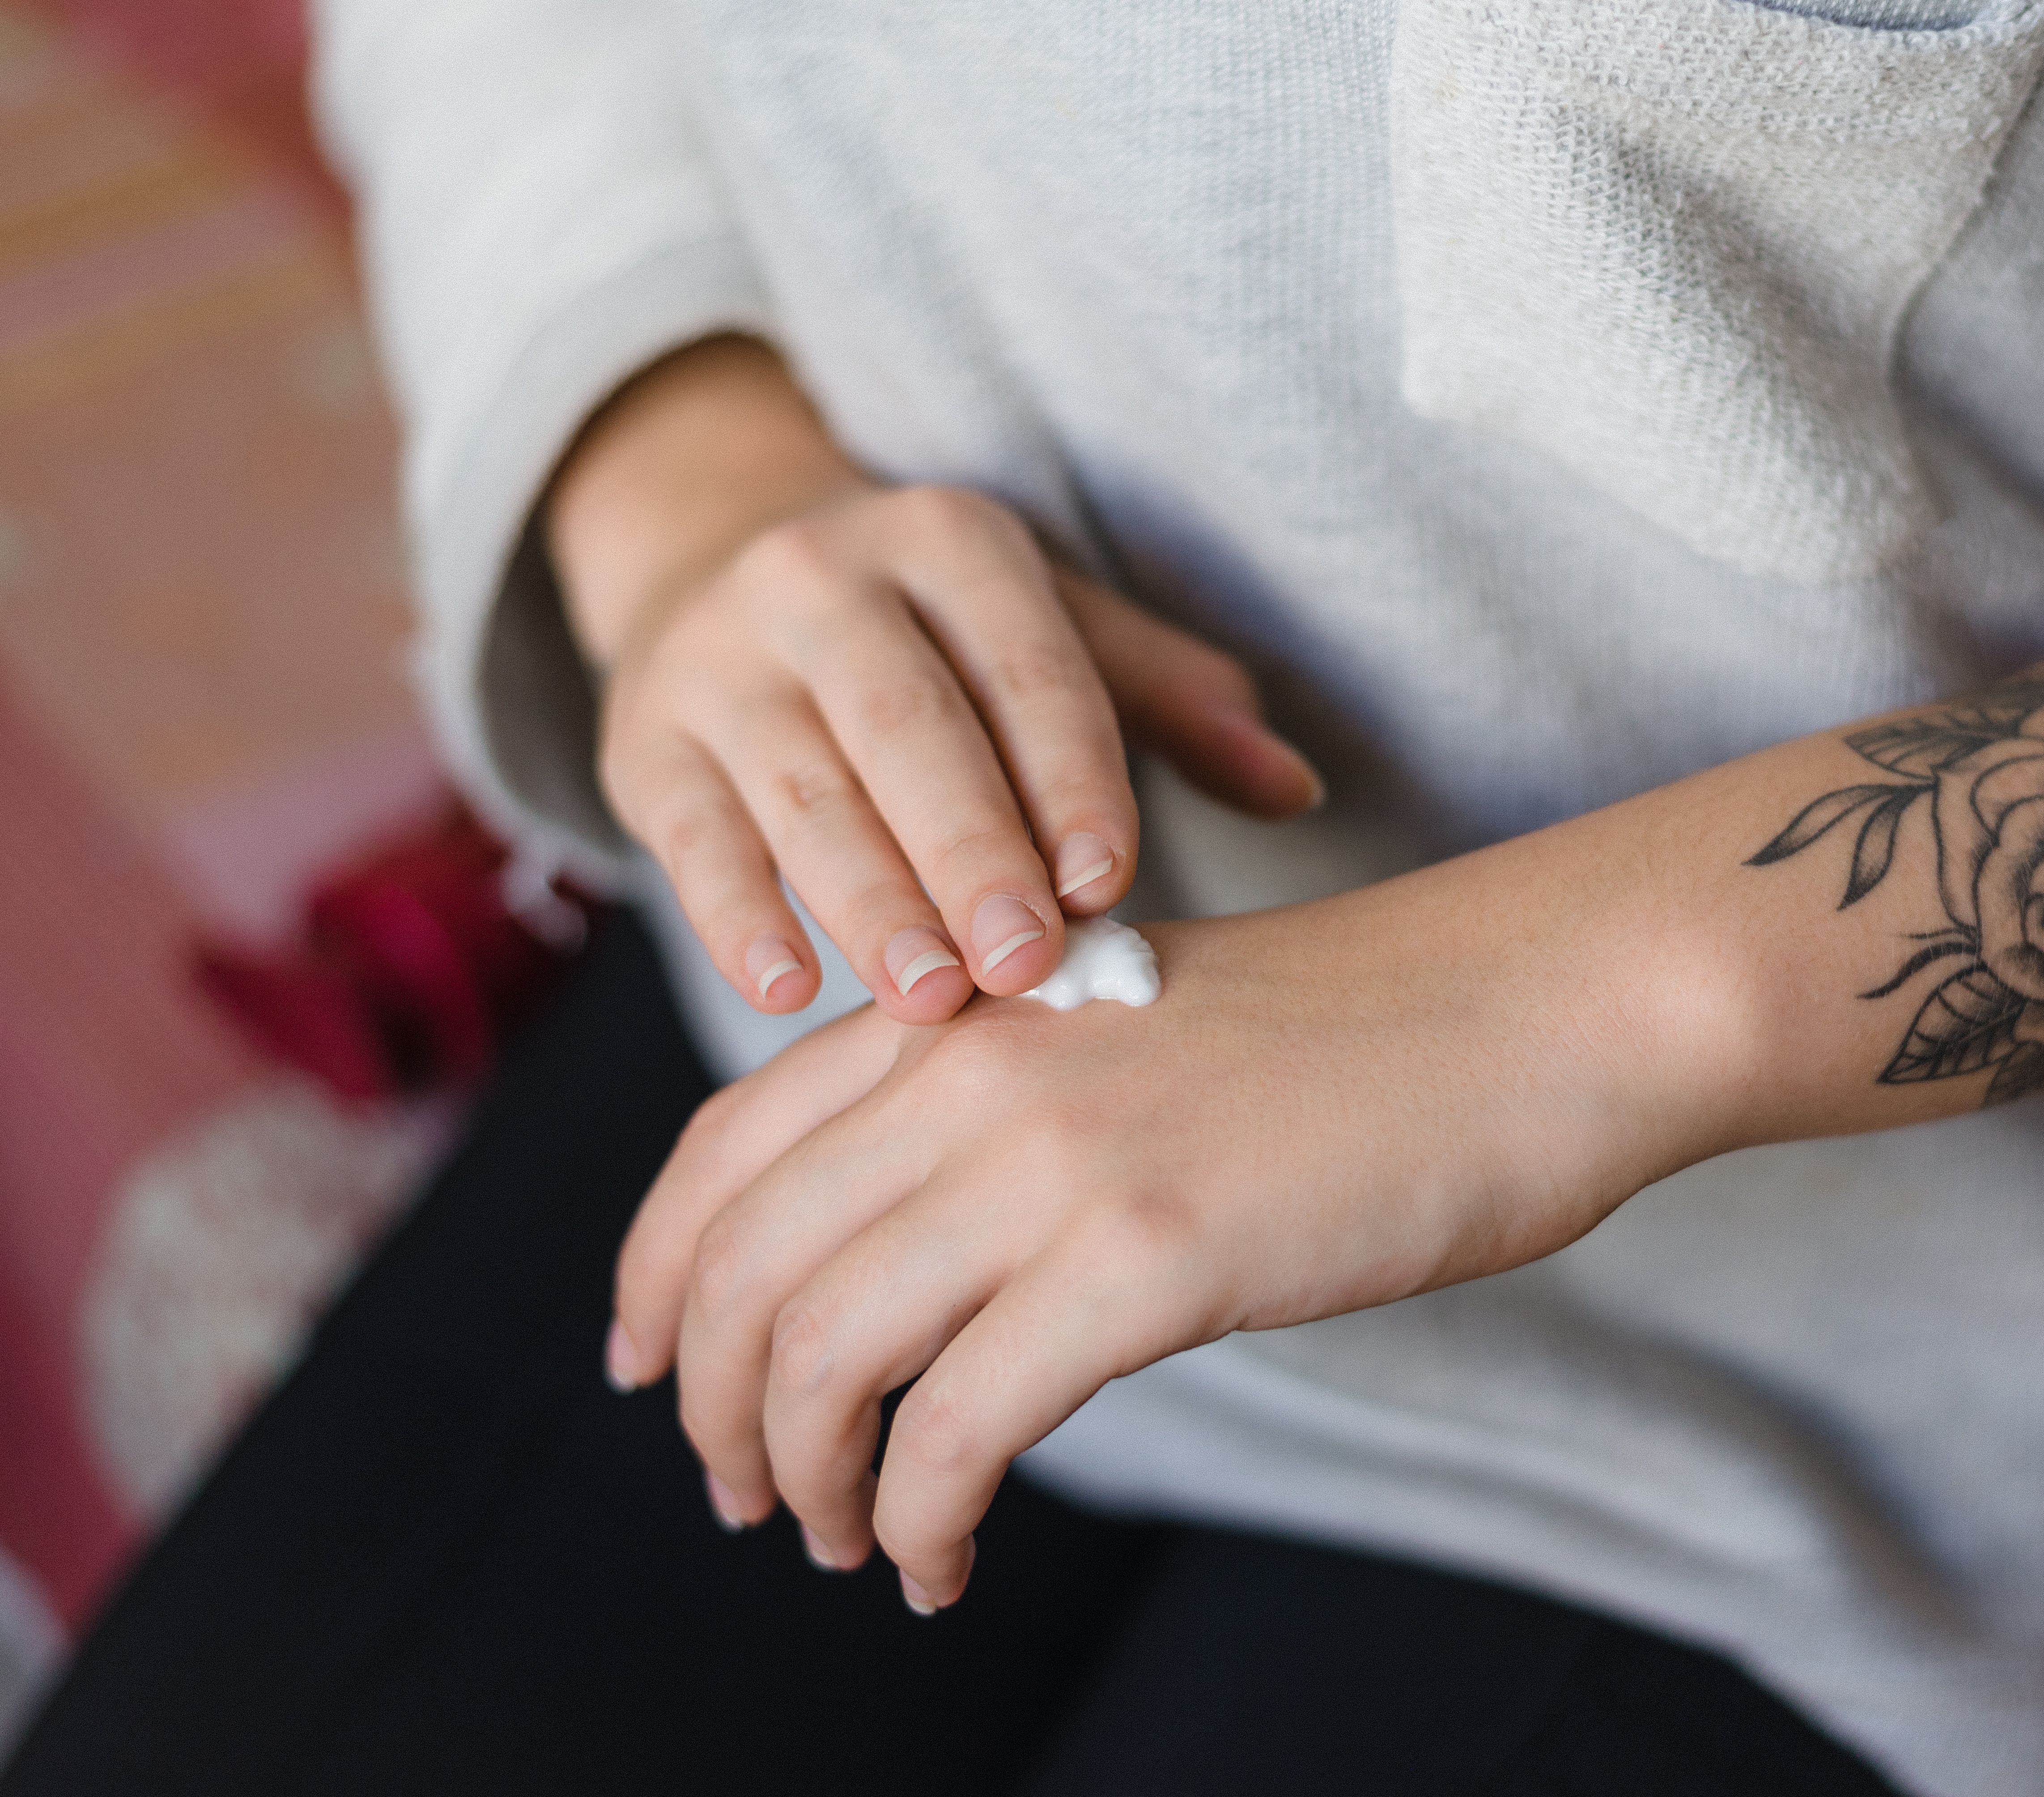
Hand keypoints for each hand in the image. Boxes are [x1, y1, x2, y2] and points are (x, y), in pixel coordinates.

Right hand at [548, 337, 1321, 1023]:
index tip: (1106, 885)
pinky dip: (733, 914)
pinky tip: (783, 989)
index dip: (1068, 775)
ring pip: (798, 788)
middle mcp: (818, 576)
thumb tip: (1302, 789)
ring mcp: (716, 657)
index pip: (1024, 664)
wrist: (720, 560)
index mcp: (948, 540)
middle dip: (969, 852)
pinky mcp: (640, 739)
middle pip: (904, 726)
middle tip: (1023, 967)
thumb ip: (1177, 706)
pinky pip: (686, 835)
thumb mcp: (1058, 634)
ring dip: (866, 900)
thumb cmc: (940, 639)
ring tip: (927, 999)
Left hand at [604, 852, 1729, 1610]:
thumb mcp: (1127, 1033)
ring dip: (807, 1479)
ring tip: (850, 1542)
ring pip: (820, 1356)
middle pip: (742, 1269)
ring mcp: (1052, 1159)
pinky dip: (923, 1521)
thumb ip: (1003, 1107)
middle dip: (716, 1410)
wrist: (1526, 1008)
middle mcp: (971, 1069)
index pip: (724, 1148)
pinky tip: (946, 1562)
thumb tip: (916, 1249)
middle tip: (751, 1495)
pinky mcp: (1144, 1257)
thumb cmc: (1360, 1037)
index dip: (656, 1277)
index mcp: (961, 1007)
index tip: (650, 1370)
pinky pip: (957, 1432)